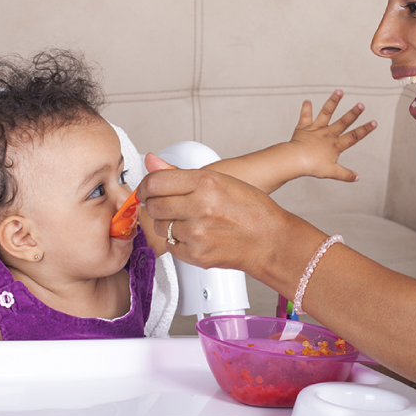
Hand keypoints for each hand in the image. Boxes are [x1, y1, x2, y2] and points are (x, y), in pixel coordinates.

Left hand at [136, 164, 315, 279]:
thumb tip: (152, 161)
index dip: (145, 187)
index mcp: (206, 183)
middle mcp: (200, 207)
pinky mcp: (196, 254)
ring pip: (160, 227)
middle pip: (154, 206)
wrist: (271, 241)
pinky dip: (178, 241)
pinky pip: (170, 245)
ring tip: (189, 221)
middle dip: (156, 205)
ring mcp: (197, 233)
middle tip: (168, 206)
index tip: (146, 190)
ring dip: (168, 224)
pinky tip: (196, 236)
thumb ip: (180, 173)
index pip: (155, 182)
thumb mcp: (221, 179)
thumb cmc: (251, 210)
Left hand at [286, 90, 376, 181]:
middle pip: (343, 122)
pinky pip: (305, 116)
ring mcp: (315, 130)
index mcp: (335, 145)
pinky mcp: (303, 128)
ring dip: (333, 102)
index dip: (365, 130)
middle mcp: (327, 134)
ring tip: (339, 91)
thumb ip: (345, 174)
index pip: (354, 137)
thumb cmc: (312, 166)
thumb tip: (357, 177)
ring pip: (326, 113)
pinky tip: (307, 100)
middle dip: (353, 113)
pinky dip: (306, 108)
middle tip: (361, 104)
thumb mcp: (331, 172)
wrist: (294, 159)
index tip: (374, 122)